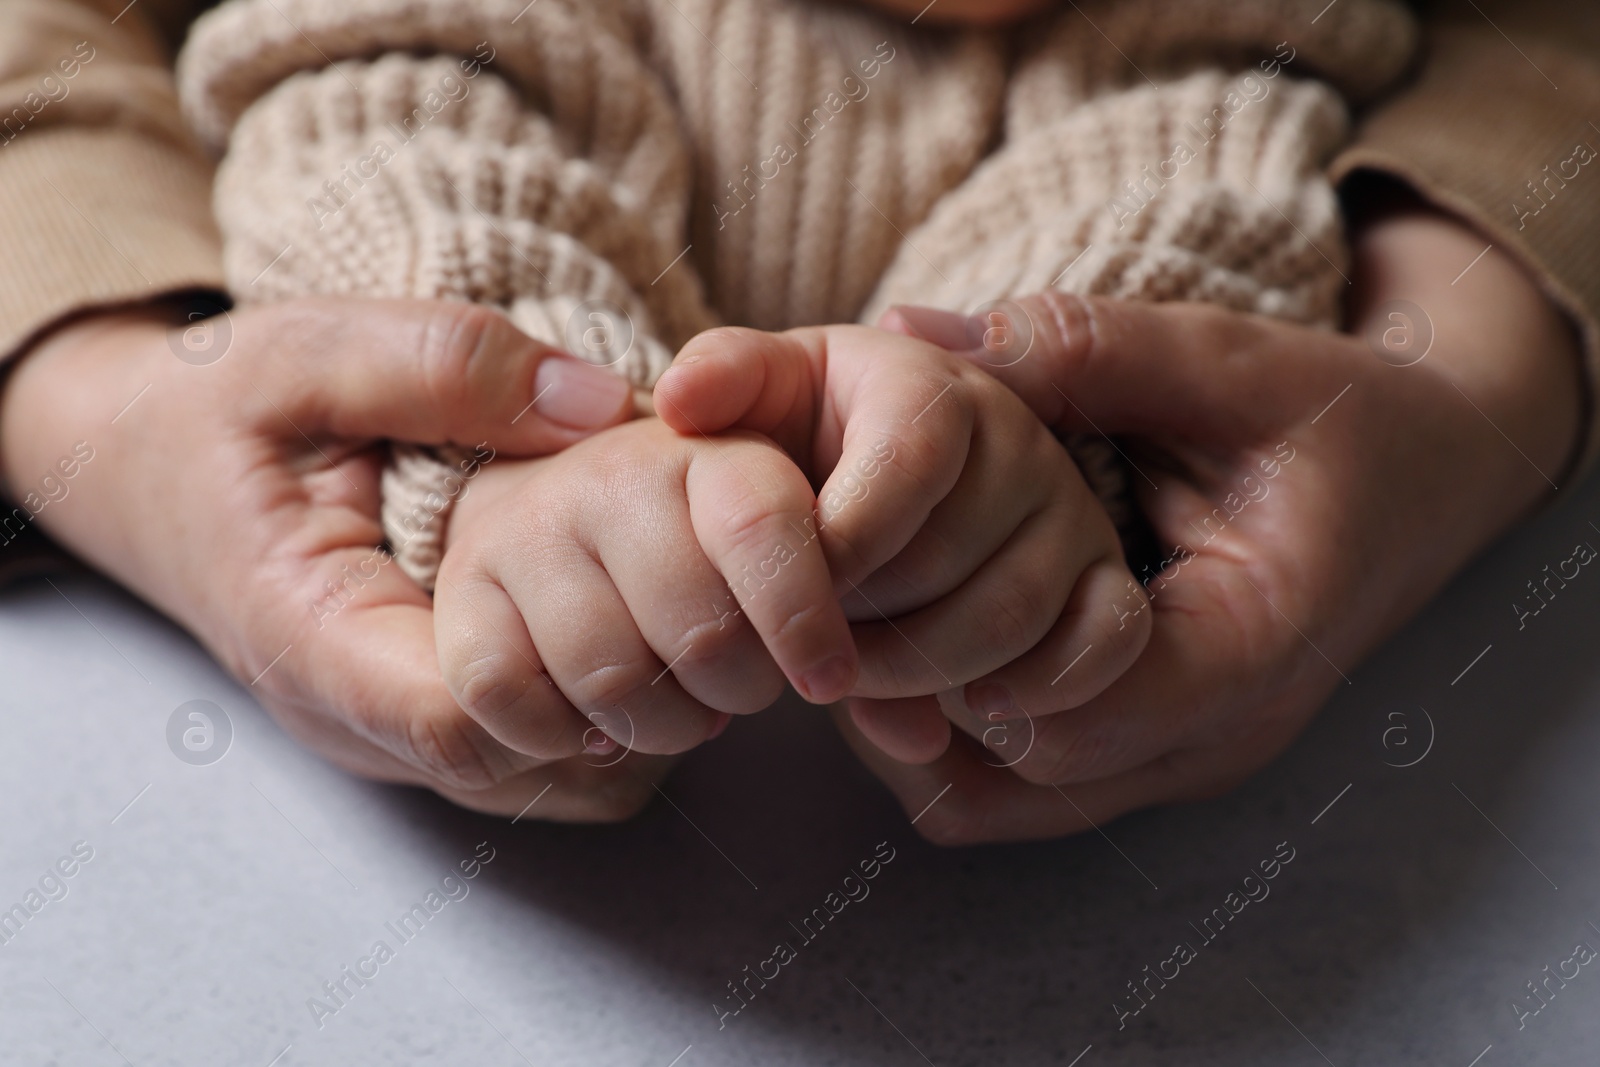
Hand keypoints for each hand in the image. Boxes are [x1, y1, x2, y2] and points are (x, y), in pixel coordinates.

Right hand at [0, 298, 665, 819]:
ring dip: (618, 705)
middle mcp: (350, 713)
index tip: (646, 593)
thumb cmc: (214, 404)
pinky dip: (587, 699)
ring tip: (674, 612)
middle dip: (623, 695)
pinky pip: (519, 749)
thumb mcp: (310, 350)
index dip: (576, 676)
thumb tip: (602, 405)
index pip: (464, 720)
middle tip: (693, 603)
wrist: (139, 457)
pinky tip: (627, 621)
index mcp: (314, 635)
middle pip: (521, 765)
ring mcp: (381, 728)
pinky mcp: (408, 714)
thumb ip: (446, 366)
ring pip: (533, 775)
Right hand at [433, 416, 856, 760]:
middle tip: (743, 687)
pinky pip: (509, 698)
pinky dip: (563, 734)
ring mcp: (526, 532)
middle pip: (700, 633)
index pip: (762, 525)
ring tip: (679, 706)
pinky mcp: (464, 593)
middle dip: (741, 690)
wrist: (553, 497)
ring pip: (614, 679)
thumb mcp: (782, 519)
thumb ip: (842, 579)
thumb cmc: (698, 534)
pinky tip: (594, 719)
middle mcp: (609, 475)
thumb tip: (898, 720)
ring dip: (663, 725)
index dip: (806, 618)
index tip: (830, 678)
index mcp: (707, 446)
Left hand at [654, 324, 1149, 761]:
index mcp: (934, 383)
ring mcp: (1070, 514)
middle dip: (863, 625)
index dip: (839, 543)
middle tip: (806, 655)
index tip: (788, 590)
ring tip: (856, 683)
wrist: (875, 476)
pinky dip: (1038, 691)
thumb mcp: (765, 393)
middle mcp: (1020, 440)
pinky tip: (966, 711)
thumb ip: (727, 377)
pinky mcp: (1104, 581)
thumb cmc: (811, 440)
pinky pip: (1105, 645)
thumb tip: (683, 397)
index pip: (906, 461)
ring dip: (922, 673)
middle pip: (953, 557)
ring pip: (1014, 615)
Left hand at [838, 204, 1582, 842]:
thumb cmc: (1338, 417)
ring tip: (856, 626)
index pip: (1081, 713)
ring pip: (1016, 802)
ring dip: (925, 727)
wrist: (1427, 473)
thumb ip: (1080, 348)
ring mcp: (1190, 754)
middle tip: (832, 608)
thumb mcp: (1223, 359)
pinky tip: (915, 647)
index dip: (962, 660)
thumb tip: (913, 335)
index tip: (878, 589)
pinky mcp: (1159, 747)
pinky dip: (959, 736)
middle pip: (1030, 774)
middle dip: (921, 697)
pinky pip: (1033, 786)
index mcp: (1253, 641)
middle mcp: (1221, 730)